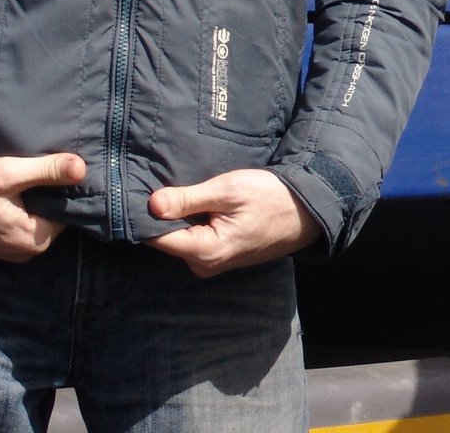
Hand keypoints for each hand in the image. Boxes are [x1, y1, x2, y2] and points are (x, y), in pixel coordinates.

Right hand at [0, 152, 85, 260]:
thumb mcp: (6, 174)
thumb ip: (46, 171)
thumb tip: (83, 169)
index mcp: (35, 239)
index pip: (71, 211)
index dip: (70, 188)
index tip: (64, 167)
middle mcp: (26, 252)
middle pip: (55, 216)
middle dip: (53, 193)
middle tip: (47, 167)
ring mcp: (10, 251)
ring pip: (37, 219)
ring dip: (36, 200)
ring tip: (30, 175)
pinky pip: (21, 224)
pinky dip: (21, 208)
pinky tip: (14, 191)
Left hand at [146, 169, 321, 276]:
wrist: (305, 212)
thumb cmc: (269, 197)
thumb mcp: (228, 190)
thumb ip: (188, 199)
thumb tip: (151, 204)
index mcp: (203, 252)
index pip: (156, 237)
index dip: (147, 214)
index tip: (144, 190)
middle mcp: (204, 265)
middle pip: (167, 238)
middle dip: (166, 214)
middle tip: (172, 184)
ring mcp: (212, 264)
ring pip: (181, 238)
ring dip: (182, 217)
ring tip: (193, 192)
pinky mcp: (220, 257)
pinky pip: (195, 240)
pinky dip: (196, 222)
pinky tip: (206, 205)